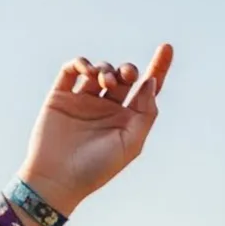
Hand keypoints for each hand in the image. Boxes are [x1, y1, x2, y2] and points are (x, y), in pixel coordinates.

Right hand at [20, 44, 173, 214]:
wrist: (57, 178)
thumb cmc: (96, 168)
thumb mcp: (131, 144)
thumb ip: (145, 113)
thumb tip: (150, 82)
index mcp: (126, 121)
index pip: (146, 90)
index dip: (158, 68)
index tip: (166, 47)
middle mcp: (106, 109)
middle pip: (124, 77)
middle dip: (128, 70)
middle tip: (126, 76)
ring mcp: (83, 102)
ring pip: (99, 71)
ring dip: (105, 69)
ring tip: (104, 82)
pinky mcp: (60, 97)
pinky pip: (71, 70)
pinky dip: (80, 63)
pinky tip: (86, 71)